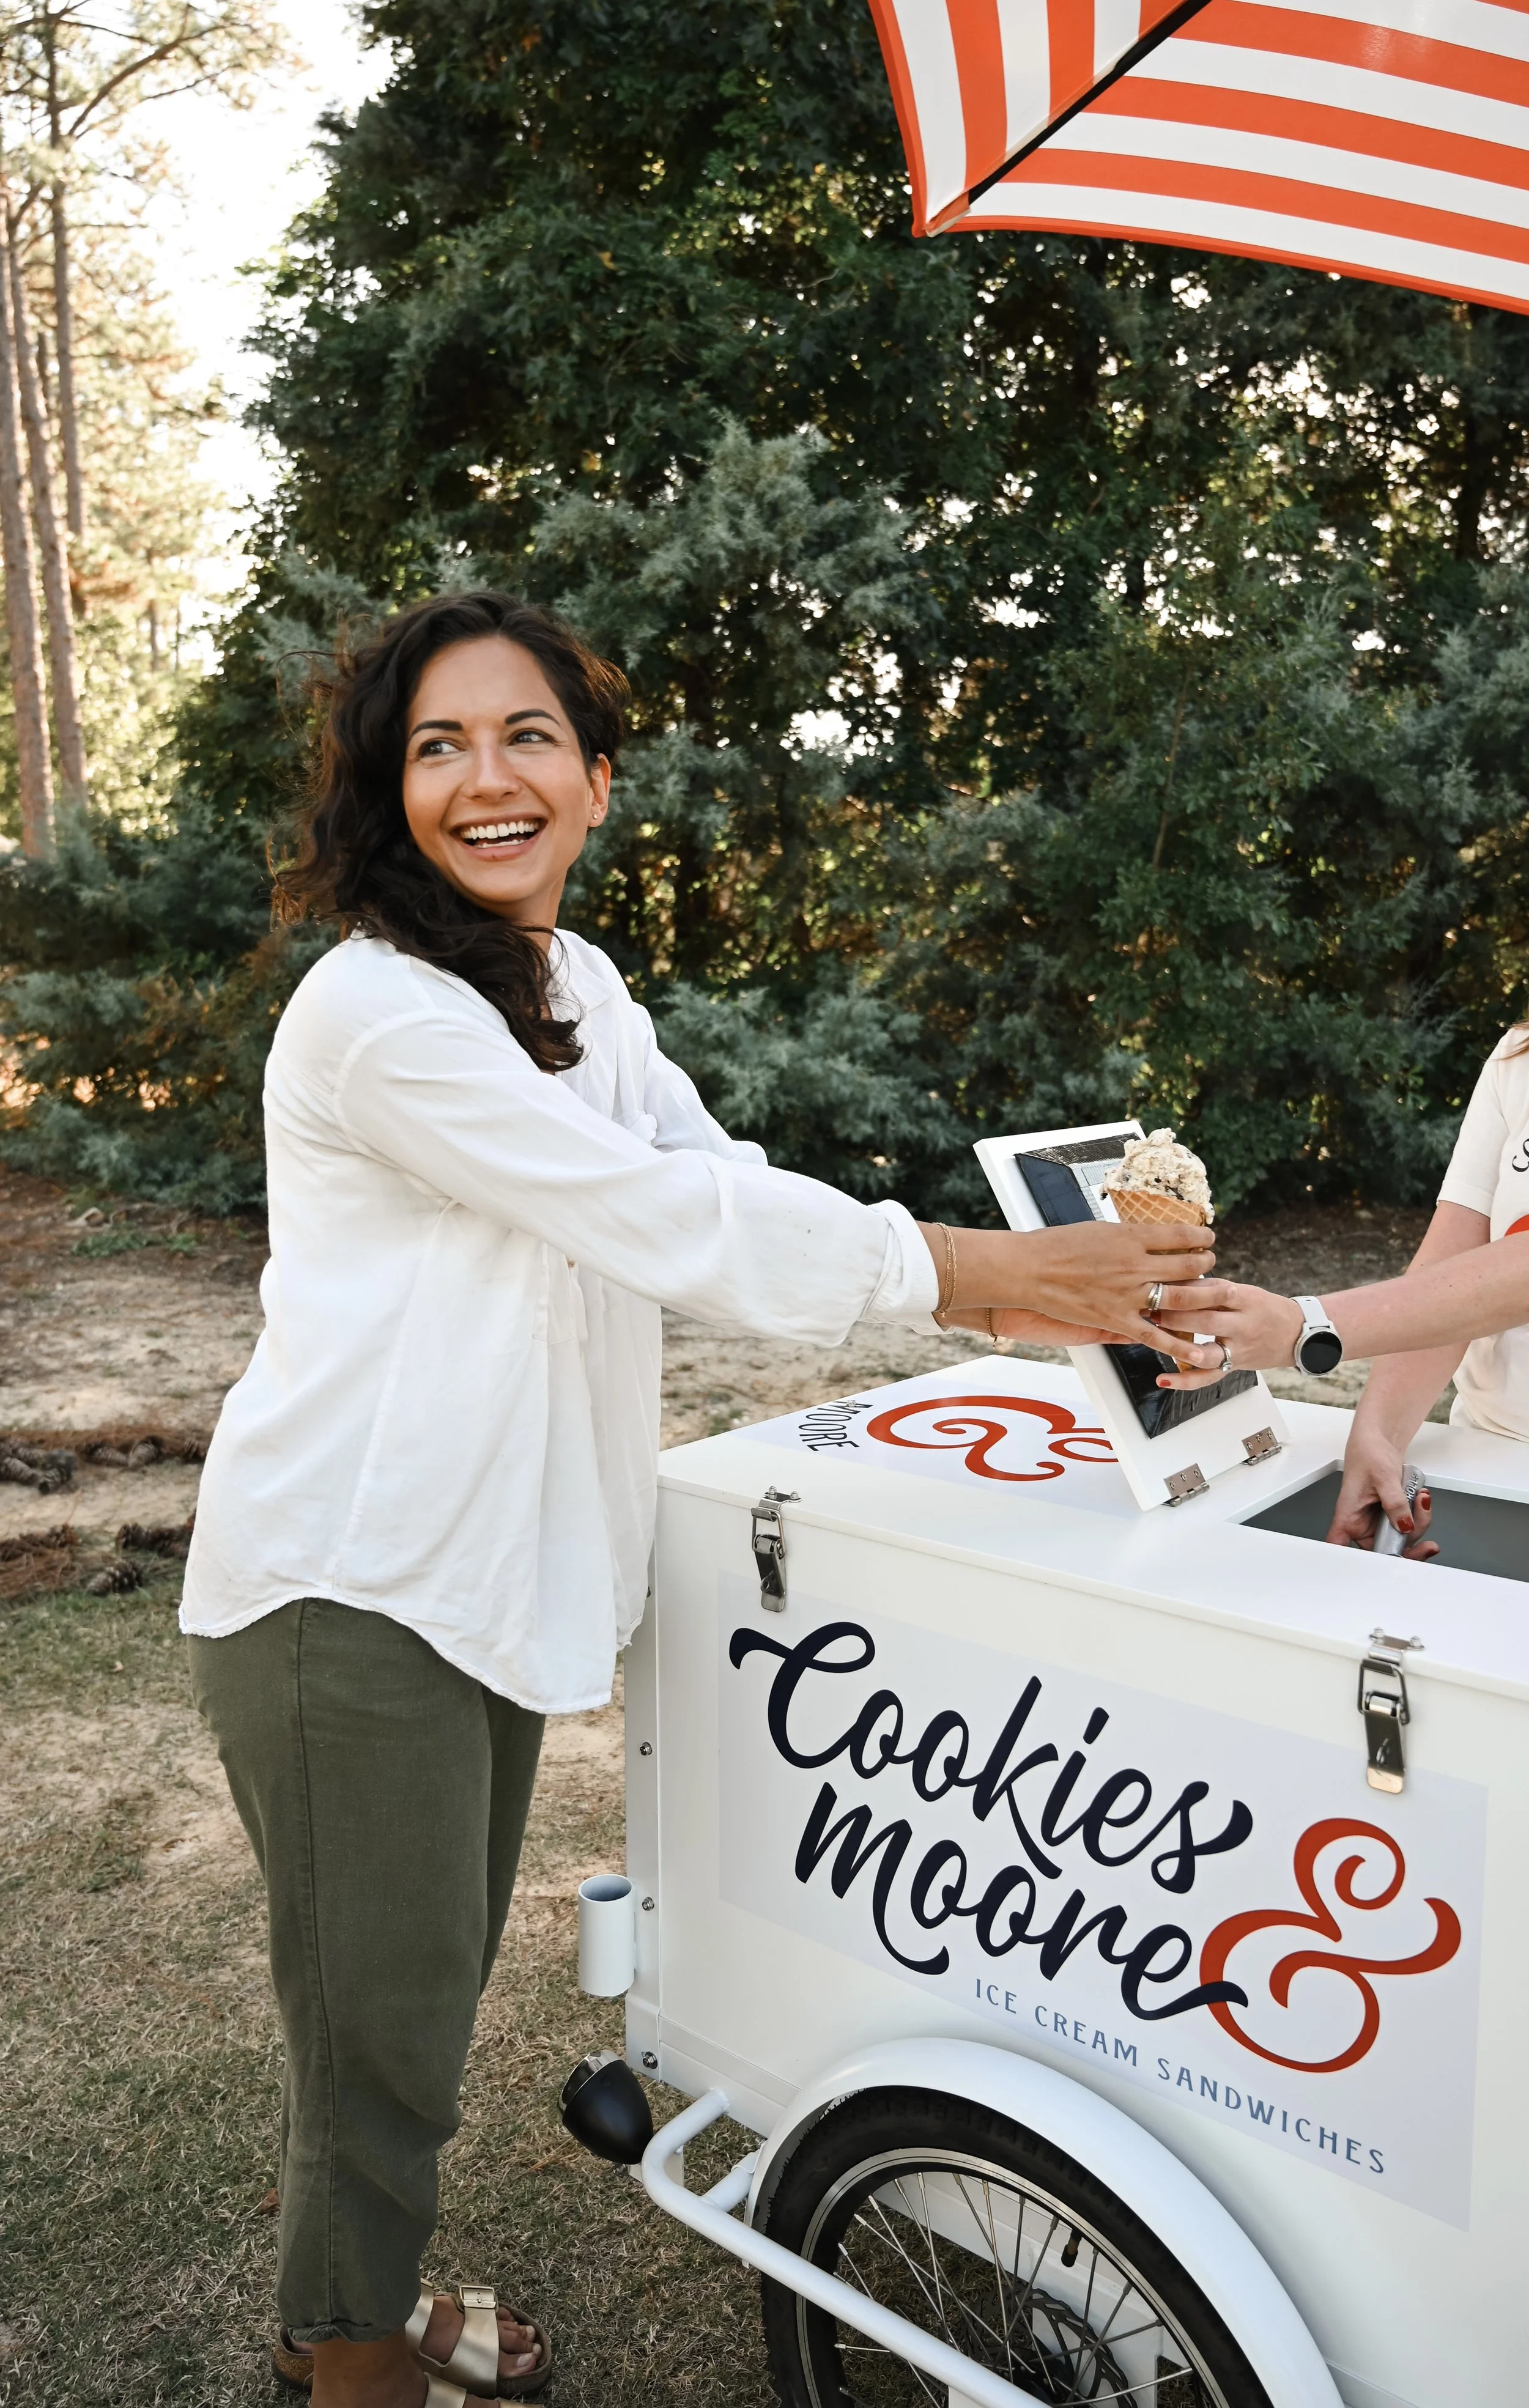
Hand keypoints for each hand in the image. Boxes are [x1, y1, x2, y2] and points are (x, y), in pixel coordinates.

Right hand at [930, 1220, 1221, 1359]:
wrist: (1027, 1269)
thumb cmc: (1054, 1245)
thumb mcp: (1097, 1229)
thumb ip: (1126, 1237)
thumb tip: (1147, 1238)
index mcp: (1130, 1237)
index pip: (1179, 1235)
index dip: (1199, 1238)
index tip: (1206, 1238)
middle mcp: (1134, 1264)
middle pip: (1186, 1264)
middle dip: (1204, 1263)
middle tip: (1209, 1262)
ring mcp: (1127, 1294)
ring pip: (1179, 1296)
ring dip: (1200, 1294)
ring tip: (1208, 1292)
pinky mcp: (1116, 1320)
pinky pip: (1156, 1337)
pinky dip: (1181, 1346)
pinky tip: (1201, 1350)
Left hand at [1150, 1280, 1304, 1388]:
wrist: (1296, 1334)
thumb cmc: (1262, 1308)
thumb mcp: (1243, 1291)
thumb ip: (1211, 1288)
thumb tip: (1172, 1279)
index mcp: (1245, 1299)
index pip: (1213, 1292)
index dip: (1185, 1289)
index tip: (1159, 1284)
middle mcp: (1243, 1326)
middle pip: (1207, 1321)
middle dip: (1176, 1315)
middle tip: (1149, 1309)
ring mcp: (1239, 1349)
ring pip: (1208, 1352)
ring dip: (1179, 1347)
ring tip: (1154, 1338)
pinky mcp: (1234, 1367)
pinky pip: (1209, 1378)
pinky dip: (1185, 1381)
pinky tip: (1163, 1380)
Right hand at [1326, 1434, 1435, 1557]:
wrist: (1379, 1440)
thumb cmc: (1368, 1453)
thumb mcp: (1384, 1477)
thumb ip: (1395, 1504)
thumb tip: (1404, 1525)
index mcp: (1348, 1516)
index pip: (1341, 1548)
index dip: (1354, 1565)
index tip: (1378, 1571)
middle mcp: (1361, 1523)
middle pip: (1383, 1550)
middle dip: (1408, 1543)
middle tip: (1427, 1546)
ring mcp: (1377, 1520)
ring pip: (1401, 1538)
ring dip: (1419, 1522)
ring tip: (1420, 1499)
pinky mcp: (1391, 1515)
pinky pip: (1409, 1525)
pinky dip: (1420, 1515)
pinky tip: (1421, 1499)